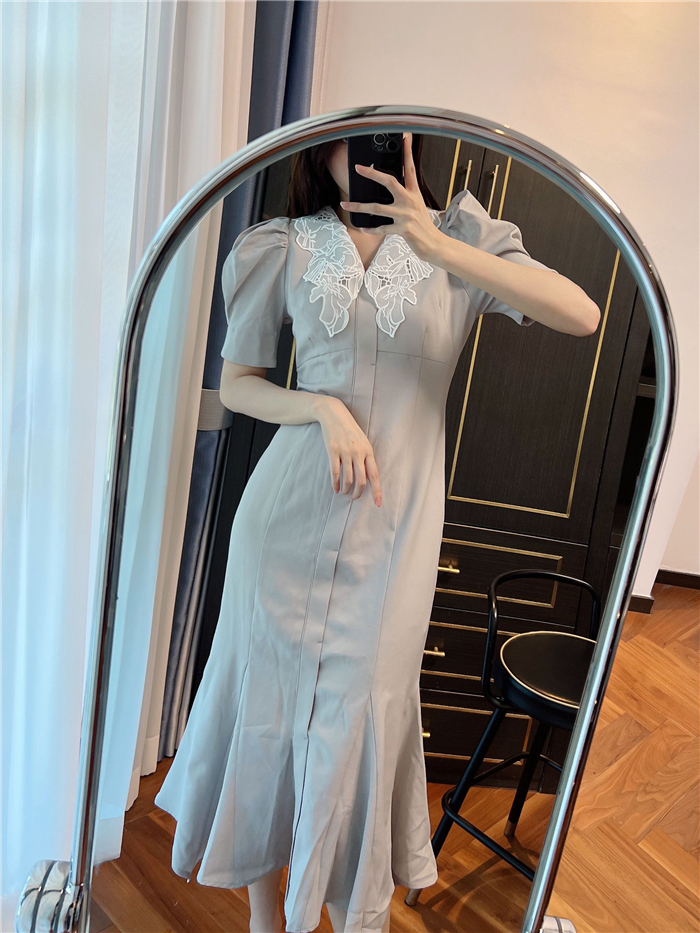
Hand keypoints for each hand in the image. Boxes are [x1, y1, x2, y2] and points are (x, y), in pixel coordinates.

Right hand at [316, 397, 381, 506]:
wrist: (334, 415)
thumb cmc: (350, 430)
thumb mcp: (362, 442)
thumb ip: (366, 457)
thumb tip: (368, 477)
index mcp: (368, 451)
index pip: (374, 475)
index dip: (377, 491)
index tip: (378, 504)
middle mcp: (358, 452)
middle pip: (361, 480)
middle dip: (358, 493)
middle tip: (354, 498)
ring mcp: (345, 452)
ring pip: (348, 479)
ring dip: (346, 490)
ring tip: (344, 493)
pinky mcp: (332, 451)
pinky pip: (335, 472)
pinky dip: (335, 483)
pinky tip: (335, 488)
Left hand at [338, 132, 442, 261]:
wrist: (434, 244)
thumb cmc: (423, 225)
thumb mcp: (417, 206)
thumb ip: (405, 195)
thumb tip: (388, 186)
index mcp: (414, 193)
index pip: (410, 168)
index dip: (407, 152)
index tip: (404, 137)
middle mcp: (410, 201)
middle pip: (389, 182)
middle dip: (373, 173)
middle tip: (358, 168)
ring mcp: (406, 215)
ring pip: (377, 208)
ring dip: (359, 206)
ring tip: (345, 205)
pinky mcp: (403, 230)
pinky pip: (382, 228)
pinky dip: (371, 229)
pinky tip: (362, 227)